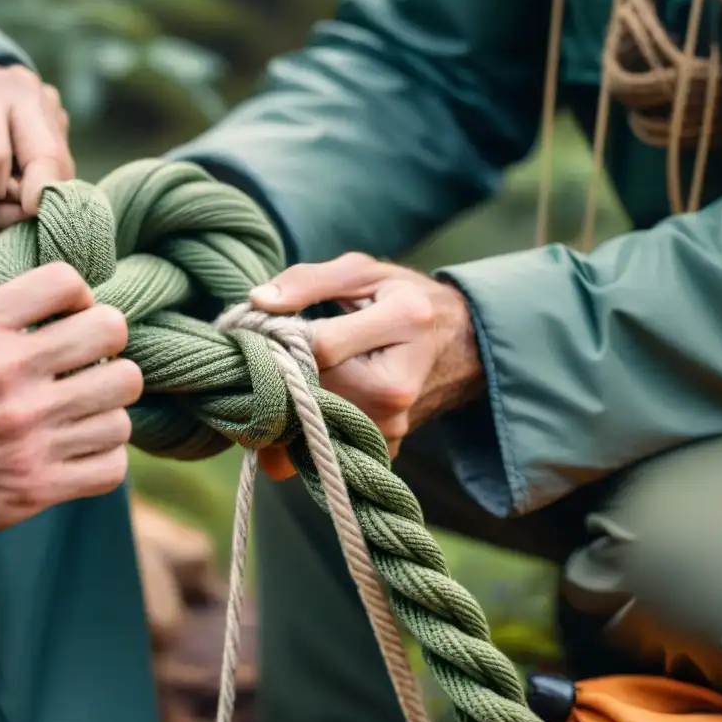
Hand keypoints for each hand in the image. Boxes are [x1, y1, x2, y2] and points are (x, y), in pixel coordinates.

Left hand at [0, 58, 72, 233]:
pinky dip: (42, 194)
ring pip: (63, 169)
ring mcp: (48, 105)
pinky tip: (14, 196)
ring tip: (1, 211)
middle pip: (47, 157)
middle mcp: (22, 89)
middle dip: (29, 203)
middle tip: (1, 220)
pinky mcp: (61, 124)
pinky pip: (65, 171)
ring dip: (36, 202)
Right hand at [0, 262, 142, 551]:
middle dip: (105, 344)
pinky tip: (80, 449)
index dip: (80, 295)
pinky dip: (104, 455)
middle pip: (111, 334)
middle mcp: (8, 374)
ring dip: (106, 403)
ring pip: (121, 401)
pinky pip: (112, 463)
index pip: (68, 281)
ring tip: (83, 409)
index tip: (71, 315)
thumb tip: (48, 313)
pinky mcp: (34, 487)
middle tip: (88, 361)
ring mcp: (27, 433)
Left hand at [249, 253, 483, 479]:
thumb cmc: (404, 301)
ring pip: (311, 421)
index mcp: (403, 322)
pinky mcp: (385, 448)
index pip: (319, 345)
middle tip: (263, 354)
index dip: (280, 340)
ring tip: (285, 374)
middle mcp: (399, 384)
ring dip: (286, 402)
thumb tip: (259, 301)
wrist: (463, 345)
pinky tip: (304, 402)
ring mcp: (394, 424)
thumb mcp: (363, 273)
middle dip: (279, 374)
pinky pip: (326, 445)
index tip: (261, 330)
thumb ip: (309, 280)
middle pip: (312, 389)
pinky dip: (304, 428)